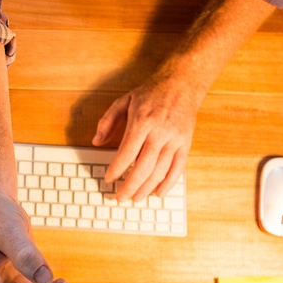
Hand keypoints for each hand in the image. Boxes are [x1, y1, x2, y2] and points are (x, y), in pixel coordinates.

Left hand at [91, 71, 200, 201]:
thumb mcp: (124, 101)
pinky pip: (178, 168)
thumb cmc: (152, 93)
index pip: (127, 153)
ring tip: (136, 198)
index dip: (117, 169)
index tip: (109, 179)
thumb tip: (96, 141)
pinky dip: (168, 183)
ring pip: (160, 171)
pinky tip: (158, 193)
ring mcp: (174, 140)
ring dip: (146, 188)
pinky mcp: (185, 144)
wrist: (183, 83)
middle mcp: (160, 132)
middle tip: (120, 197)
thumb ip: (107, 121)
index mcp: (143, 122)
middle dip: (130, 185)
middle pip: (143, 167)